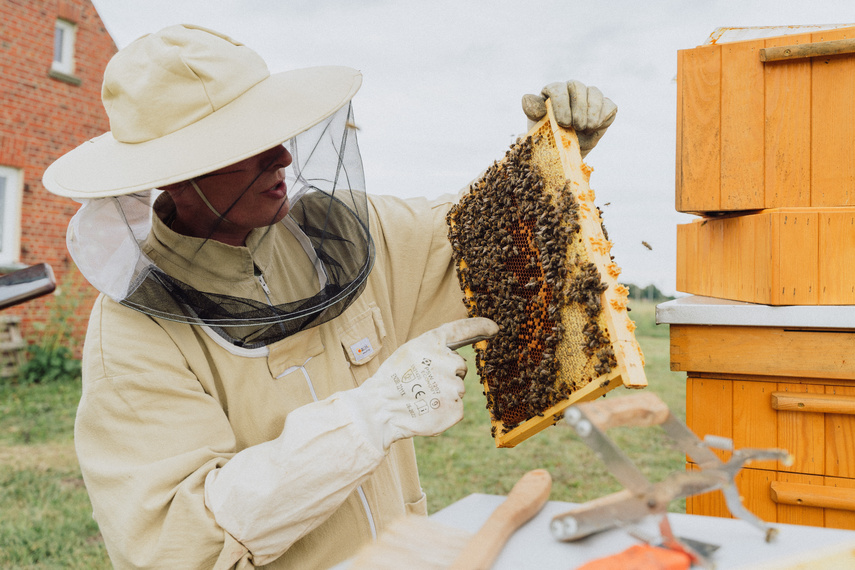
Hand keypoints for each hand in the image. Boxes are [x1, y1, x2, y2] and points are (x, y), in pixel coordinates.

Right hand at [339, 317, 498, 450]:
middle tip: (421, 383)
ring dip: (443, 394)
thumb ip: (435, 352)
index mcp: (434, 342)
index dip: (480, 326)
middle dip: (447, 375)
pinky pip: (455, 408)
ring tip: (420, 398)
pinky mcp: (456, 409)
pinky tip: (426, 410)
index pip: (462, 330)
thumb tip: (458, 362)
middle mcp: (449, 362)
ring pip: (457, 389)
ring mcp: (454, 387)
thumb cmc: (392, 380)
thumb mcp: (410, 353)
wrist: (379, 410)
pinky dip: (443, 411)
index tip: (494, 328)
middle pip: (460, 367)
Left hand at [522, 80, 616, 156]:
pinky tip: (594, 127)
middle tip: (575, 126)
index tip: (563, 122)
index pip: (557, 89)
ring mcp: (589, 97)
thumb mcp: (536, 125)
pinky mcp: (605, 108)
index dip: (561, 104)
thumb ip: (532, 111)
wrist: (565, 152)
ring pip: (594, 93)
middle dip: (577, 107)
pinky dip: (603, 116)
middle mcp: (571, 89)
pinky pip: (609, 105)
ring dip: (591, 112)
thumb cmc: (548, 137)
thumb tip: (527, 98)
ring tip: (586, 127)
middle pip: (577, 87)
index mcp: (553, 91)